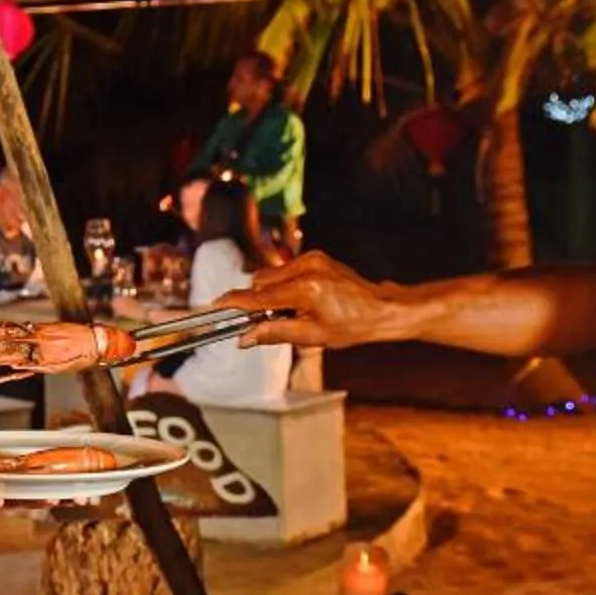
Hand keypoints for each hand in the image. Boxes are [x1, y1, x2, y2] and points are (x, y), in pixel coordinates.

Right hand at [219, 250, 407, 348]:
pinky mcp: (315, 256)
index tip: (214, 306)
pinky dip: (282, 285)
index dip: (234, 302)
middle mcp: (306, 269)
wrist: (381, 309)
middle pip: (259, 281)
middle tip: (263, 322)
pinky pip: (284, 269)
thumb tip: (244, 338)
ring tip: (289, 312)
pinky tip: (298, 300)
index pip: (259, 296)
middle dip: (254, 300)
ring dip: (268, 292)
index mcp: (306, 291)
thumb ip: (275, 334)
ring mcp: (311, 259)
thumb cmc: (351, 327)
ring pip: (270, 274)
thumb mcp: (313, 337)